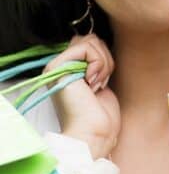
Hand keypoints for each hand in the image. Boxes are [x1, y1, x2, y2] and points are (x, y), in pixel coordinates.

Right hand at [45, 34, 119, 159]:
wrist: (94, 134)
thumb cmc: (101, 115)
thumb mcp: (102, 81)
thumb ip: (97, 62)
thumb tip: (100, 43)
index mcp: (70, 69)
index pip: (90, 43)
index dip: (104, 58)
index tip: (104, 81)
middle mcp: (61, 66)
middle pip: (91, 38)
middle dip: (105, 59)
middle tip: (101, 83)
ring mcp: (57, 66)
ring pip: (91, 41)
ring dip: (103, 63)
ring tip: (97, 85)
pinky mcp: (58, 67)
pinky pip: (86, 48)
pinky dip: (98, 64)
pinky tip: (93, 84)